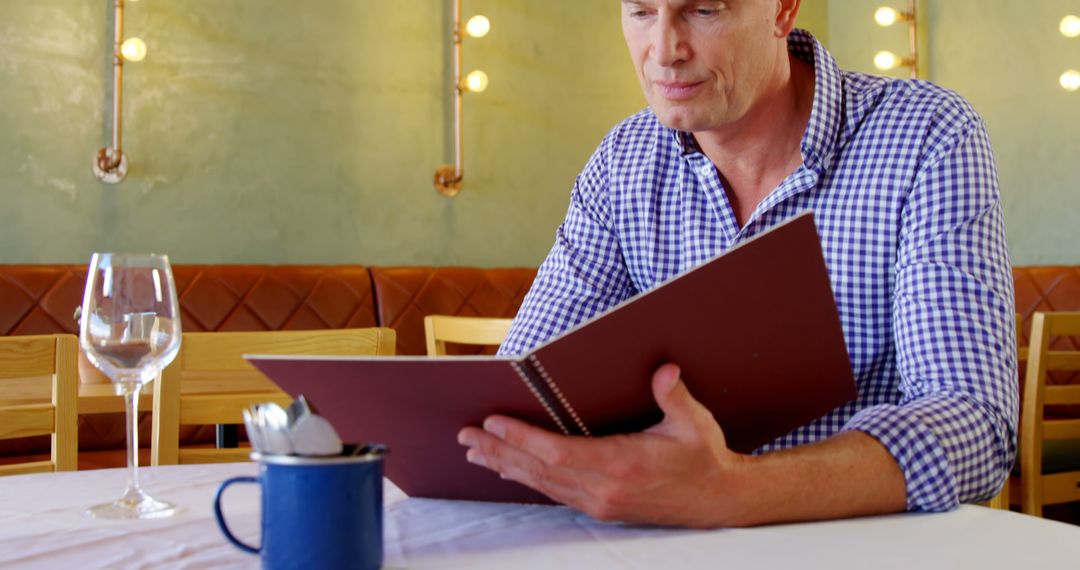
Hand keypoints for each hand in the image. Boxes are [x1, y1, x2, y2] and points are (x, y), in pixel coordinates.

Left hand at [456, 363, 749, 526]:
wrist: (720, 500)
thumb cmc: (704, 456)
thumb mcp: (693, 422)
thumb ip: (673, 395)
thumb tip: (663, 369)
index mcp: (621, 464)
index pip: (557, 451)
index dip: (521, 437)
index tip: (492, 421)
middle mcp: (604, 488)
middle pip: (538, 469)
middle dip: (499, 450)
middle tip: (465, 437)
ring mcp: (600, 502)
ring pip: (542, 484)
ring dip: (506, 465)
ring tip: (474, 453)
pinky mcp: (601, 508)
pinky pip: (554, 493)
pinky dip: (527, 479)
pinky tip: (508, 469)